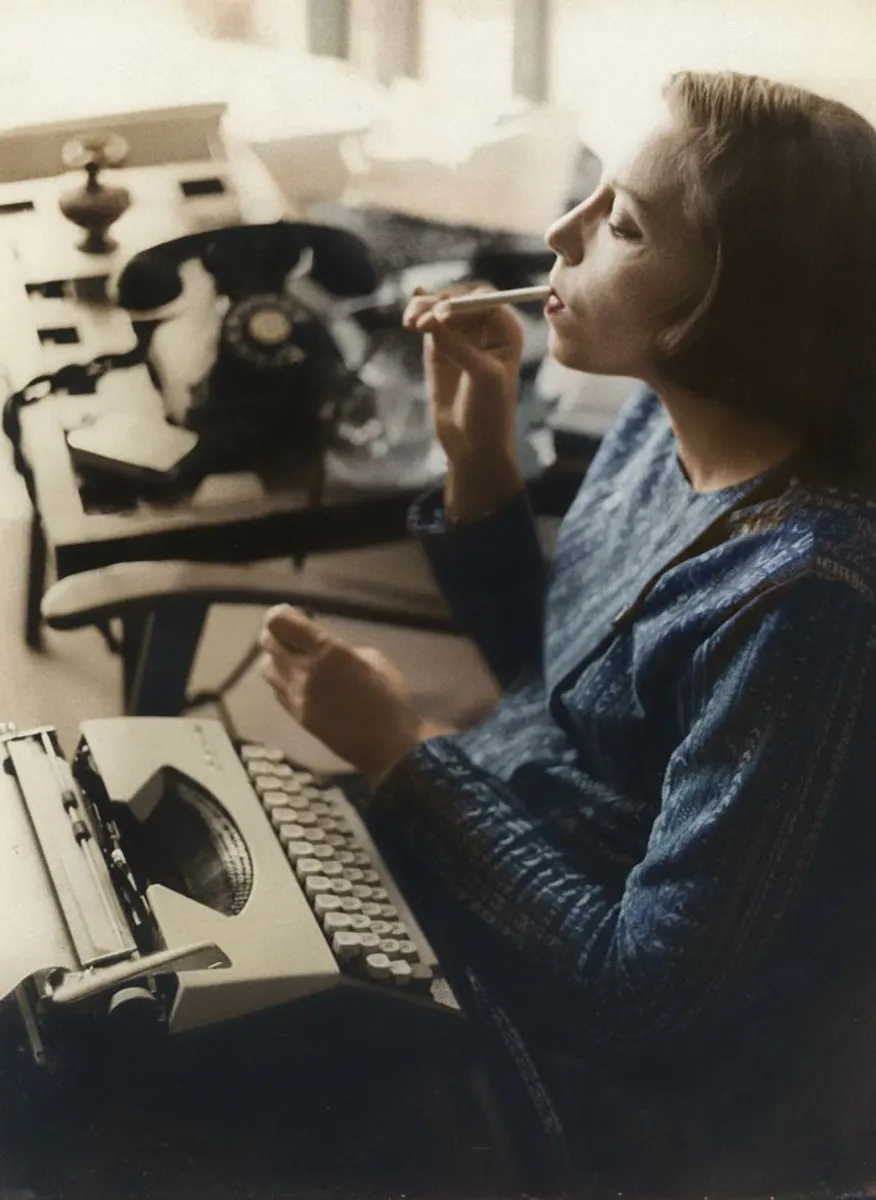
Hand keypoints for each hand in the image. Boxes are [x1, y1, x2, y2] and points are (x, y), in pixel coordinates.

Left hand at [258, 605, 425, 783]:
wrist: (390, 747)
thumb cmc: (391, 698)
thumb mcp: (374, 659)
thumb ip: (342, 649)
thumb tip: (325, 650)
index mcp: (328, 652)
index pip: (279, 623)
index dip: (282, 613)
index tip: (296, 614)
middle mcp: (304, 672)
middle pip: (267, 642)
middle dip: (277, 633)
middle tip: (294, 634)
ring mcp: (297, 697)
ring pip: (266, 667)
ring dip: (276, 658)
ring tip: (296, 659)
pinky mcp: (297, 717)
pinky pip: (277, 690)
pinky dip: (282, 680)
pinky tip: (301, 682)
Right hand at [402, 285, 524, 519]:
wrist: (473, 445)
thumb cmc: (490, 412)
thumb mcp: (481, 376)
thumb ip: (458, 345)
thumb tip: (432, 316)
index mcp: (506, 331)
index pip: (484, 299)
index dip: (462, 301)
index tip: (441, 314)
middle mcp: (486, 329)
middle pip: (458, 299)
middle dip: (437, 304)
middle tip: (418, 321)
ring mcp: (461, 337)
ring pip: (439, 310)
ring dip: (422, 310)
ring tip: (409, 323)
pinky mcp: (440, 348)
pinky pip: (428, 324)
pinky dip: (418, 316)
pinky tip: (409, 314)